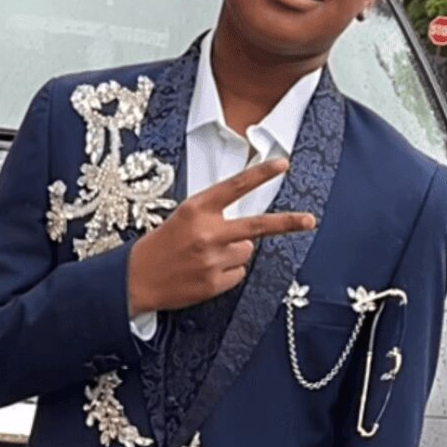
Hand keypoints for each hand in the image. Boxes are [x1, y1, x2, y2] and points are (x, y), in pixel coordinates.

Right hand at [127, 157, 315, 316]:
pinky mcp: (214, 282)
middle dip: (287, 223)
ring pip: (246, 252)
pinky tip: (205, 272)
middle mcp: (207, 232)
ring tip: (207, 257)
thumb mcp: (183, 218)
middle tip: (310, 220)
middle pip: (257, 226)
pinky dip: (227, 273)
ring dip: (234, 254)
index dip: (261, 174)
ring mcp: (212, 259)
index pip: (235, 187)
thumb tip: (250, 231)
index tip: (283, 164)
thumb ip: (214, 216)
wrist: (136, 279)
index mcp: (197, 209)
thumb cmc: (161, 245)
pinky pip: (238, 273)